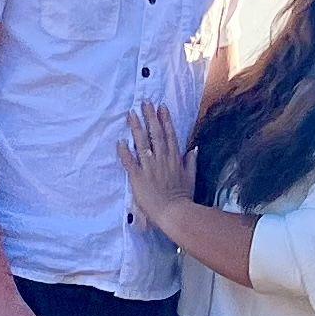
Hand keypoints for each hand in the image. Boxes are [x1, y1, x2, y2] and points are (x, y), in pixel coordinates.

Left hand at [117, 100, 195, 239]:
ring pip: (142, 143)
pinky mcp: (138, 177)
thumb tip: (194, 148)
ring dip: (137, 127)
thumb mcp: (190, 178)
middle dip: (150, 117)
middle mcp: (162, 159)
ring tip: (131, 114)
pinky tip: (120, 140)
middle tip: (145, 102)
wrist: (174, 213)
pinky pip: (130, 161)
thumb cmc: (183, 198)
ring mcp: (150, 167)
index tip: (161, 107)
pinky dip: (124, 151)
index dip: (165, 120)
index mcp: (174, 159)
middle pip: (156, 134)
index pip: (170, 135)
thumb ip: (191, 162)